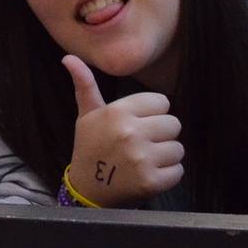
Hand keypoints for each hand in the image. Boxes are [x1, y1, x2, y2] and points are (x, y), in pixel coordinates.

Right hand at [63, 55, 183, 206]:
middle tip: (141, 145)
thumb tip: (69, 57)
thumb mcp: (86, 115)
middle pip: (173, 124)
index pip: (161, 102)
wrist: (87, 190)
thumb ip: (85, 85)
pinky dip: (167, 175)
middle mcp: (130, 133)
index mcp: (117, 113)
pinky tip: (148, 175)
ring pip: (178, 148)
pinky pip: (178, 171)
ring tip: (144, 161)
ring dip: (165, 156)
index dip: (151, 114)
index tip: (136, 125)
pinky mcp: (151, 181)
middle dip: (160, 135)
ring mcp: (141, 159)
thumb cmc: (90, 148)